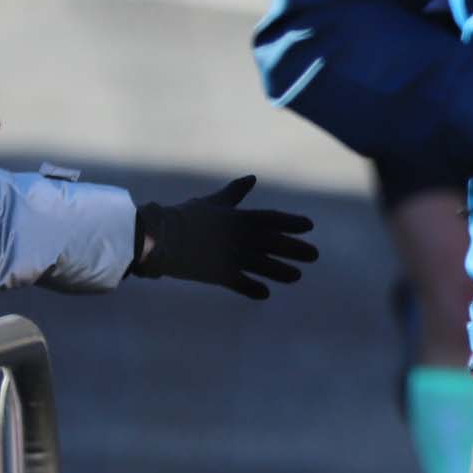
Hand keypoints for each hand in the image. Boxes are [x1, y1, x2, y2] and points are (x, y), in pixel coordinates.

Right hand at [131, 176, 316, 300]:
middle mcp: (241, 237)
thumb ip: (235, 192)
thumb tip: (252, 178)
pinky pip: (242, 283)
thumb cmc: (185, 216)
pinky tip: (265, 294)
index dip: (293, 222)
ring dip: (282, 271)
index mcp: (240, 218)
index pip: (274, 220)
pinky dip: (253, 289)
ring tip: (296, 275)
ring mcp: (232, 257)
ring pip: (265, 265)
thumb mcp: (215, 202)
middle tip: (314, 255)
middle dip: (296, 249)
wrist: (158, 237)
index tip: (309, 226)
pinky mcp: (219, 274)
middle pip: (276, 244)